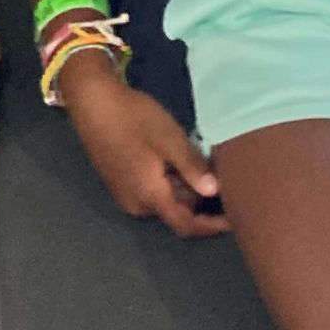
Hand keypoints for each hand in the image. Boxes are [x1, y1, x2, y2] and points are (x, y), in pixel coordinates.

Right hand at [62, 63, 229, 238]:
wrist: (92, 102)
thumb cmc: (133, 119)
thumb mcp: (169, 139)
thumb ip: (191, 167)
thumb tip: (215, 192)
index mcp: (150, 197)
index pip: (186, 225)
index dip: (211, 226)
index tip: (236, 220)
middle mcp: (137, 204)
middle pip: (176, 210)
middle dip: (199, 197)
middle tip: (220, 173)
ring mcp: (125, 194)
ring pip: (164, 198)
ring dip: (183, 185)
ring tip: (201, 159)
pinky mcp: (119, 181)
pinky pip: (152, 190)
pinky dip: (169, 179)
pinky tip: (176, 155)